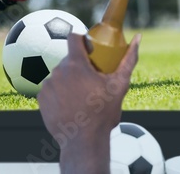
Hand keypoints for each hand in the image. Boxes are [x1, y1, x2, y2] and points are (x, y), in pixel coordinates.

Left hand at [38, 33, 140, 169]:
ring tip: (80, 95)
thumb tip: (137, 38)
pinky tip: (69, 104)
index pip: (74, 38)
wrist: (83, 142)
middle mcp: (58, 72)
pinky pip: (51, 89)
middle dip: (79, 66)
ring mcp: (48, 86)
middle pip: (69, 59)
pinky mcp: (41, 99)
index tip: (90, 50)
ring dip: (68, 80)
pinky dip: (59, 93)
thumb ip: (128, 59)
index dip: (82, 40)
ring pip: (59, 75)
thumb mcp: (120, 85)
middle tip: (90, 80)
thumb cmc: (103, 113)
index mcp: (76, 65)